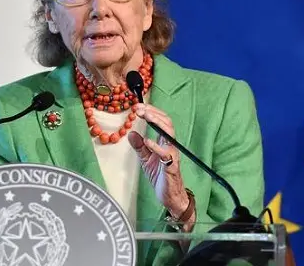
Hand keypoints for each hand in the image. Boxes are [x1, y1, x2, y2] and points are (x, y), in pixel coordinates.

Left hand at [128, 103, 189, 218]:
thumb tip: (131, 133)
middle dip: (153, 113)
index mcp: (165, 142)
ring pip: (169, 134)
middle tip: (139, 109)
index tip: (137, 106)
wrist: (169, 196)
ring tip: (145, 116)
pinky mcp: (171, 167)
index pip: (161, 121)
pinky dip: (156, 146)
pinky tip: (147, 141)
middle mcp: (170, 146)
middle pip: (167, 123)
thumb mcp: (145, 159)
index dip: (151, 111)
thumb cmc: (160, 176)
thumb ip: (139, 146)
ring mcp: (172, 155)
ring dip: (157, 123)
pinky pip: (165, 154)